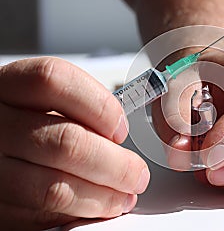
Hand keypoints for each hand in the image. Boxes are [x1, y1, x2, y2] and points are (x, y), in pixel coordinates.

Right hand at [0, 57, 149, 229]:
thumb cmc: (25, 123)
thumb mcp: (41, 102)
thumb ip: (76, 109)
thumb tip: (119, 133)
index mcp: (9, 88)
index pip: (53, 81)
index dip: (99, 105)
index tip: (122, 127)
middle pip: (65, 142)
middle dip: (115, 165)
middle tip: (137, 174)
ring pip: (54, 189)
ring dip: (102, 197)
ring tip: (124, 195)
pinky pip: (41, 217)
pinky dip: (78, 214)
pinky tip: (96, 206)